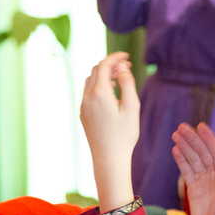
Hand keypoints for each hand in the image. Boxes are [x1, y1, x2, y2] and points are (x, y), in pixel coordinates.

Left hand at [80, 53, 139, 210]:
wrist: (109, 159)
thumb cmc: (124, 135)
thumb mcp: (132, 107)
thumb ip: (127, 83)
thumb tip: (122, 67)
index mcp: (100, 93)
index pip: (104, 65)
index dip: (115, 57)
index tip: (127, 56)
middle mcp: (88, 97)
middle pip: (96, 70)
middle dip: (110, 65)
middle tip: (126, 66)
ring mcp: (83, 106)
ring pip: (90, 81)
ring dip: (103, 75)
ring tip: (119, 78)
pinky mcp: (83, 114)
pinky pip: (88, 93)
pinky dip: (99, 86)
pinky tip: (111, 93)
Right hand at [171, 122, 214, 214]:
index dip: (209, 138)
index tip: (200, 126)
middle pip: (203, 152)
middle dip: (193, 139)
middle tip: (181, 127)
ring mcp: (204, 180)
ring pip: (193, 159)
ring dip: (185, 146)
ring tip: (176, 135)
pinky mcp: (194, 188)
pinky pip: (186, 170)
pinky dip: (181, 160)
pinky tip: (175, 150)